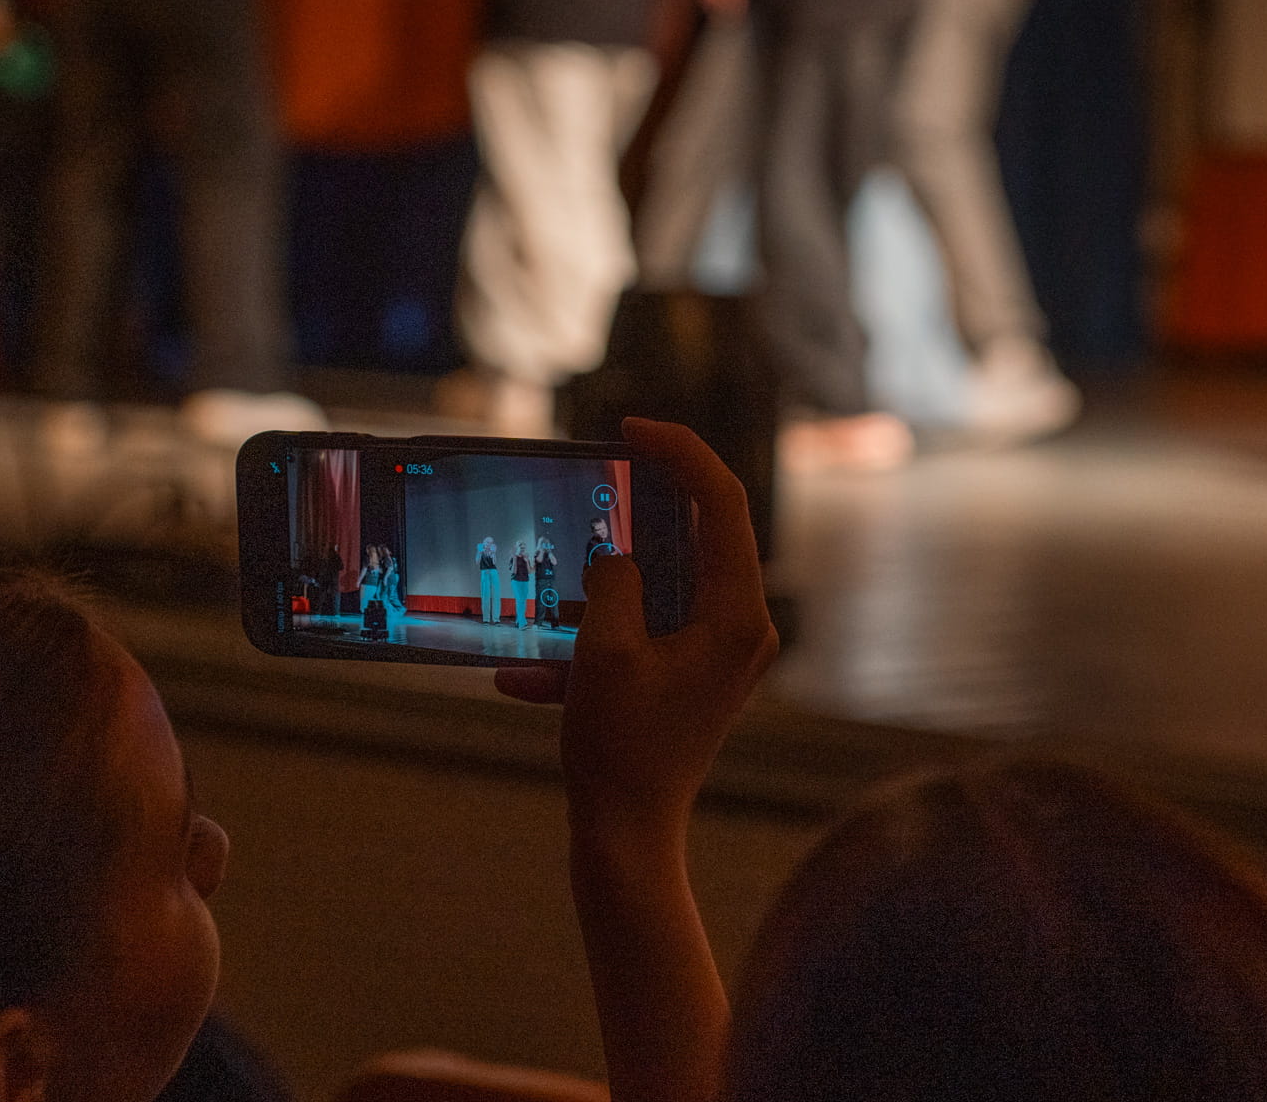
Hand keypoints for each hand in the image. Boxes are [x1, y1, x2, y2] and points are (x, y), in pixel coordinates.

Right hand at [498, 419, 777, 832]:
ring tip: (547, 598)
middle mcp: (741, 629)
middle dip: (638, 512)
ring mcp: (718, 655)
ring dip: (600, 587)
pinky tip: (525, 679)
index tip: (630, 429)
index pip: (722, 501)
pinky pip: (640, 634)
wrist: (627, 837)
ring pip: (660, 586)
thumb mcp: (603, 652)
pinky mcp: (689, 678)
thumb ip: (613, 582)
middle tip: (594, 483)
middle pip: (697, 537)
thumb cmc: (620, 749)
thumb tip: (617, 558)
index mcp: (736, 614)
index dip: (681, 451)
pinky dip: (589, 643)